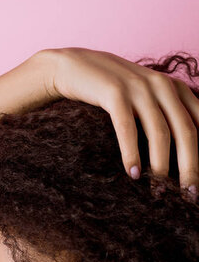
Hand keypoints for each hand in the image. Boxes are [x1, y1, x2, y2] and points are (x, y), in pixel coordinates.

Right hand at [41, 46, 198, 202]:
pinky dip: (131, 153)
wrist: (74, 67)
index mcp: (175, 89)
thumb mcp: (145, 99)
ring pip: (160, 132)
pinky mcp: (114, 92)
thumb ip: (165, 117)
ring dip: (160, 166)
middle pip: (186, 132)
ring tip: (158, 192)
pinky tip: (132, 174)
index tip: (198, 184)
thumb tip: (182, 155)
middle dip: (190, 166)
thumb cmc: (111, 92)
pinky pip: (127, 128)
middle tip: (189, 194)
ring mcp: (139, 88)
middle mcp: (162, 86)